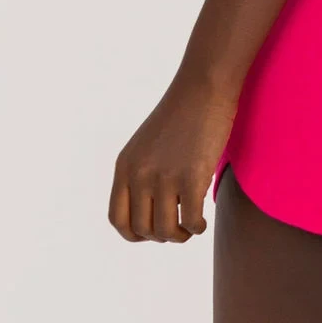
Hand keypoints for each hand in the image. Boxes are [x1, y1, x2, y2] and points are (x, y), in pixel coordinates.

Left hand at [108, 73, 237, 242]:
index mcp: (125, 166)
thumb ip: (140, 173)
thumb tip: (148, 212)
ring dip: (180, 236)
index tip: (152, 231)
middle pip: (143, 229)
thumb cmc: (180, 114)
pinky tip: (203, 219)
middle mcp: (139, 173)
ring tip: (190, 226)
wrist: (203, 87)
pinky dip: (197, 227)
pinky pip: (191, 221)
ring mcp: (164, 176)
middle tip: (178, 226)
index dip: (134, 234)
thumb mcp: (146, 144)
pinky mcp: (191, 177)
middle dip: (162, 236)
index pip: (118, 219)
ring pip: (165, 231)